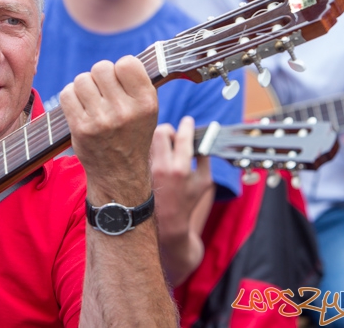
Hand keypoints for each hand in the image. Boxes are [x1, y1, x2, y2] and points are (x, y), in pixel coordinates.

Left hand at [59, 56, 157, 204]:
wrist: (119, 174)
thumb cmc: (132, 134)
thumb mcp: (147, 110)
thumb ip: (137, 83)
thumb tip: (122, 59)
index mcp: (146, 102)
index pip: (127, 62)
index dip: (120, 68)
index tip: (119, 80)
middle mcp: (125, 111)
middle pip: (101, 68)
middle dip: (99, 77)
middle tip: (103, 92)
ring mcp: (101, 120)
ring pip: (81, 79)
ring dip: (83, 87)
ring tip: (91, 101)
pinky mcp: (80, 128)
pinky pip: (67, 94)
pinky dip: (71, 97)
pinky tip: (80, 108)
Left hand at [151, 117, 212, 241]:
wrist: (166, 222)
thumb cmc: (188, 201)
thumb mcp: (204, 181)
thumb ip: (205, 158)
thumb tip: (203, 138)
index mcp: (180, 170)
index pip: (182, 137)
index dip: (186, 125)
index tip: (188, 120)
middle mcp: (160, 167)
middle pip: (160, 131)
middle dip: (169, 129)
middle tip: (174, 137)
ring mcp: (147, 169)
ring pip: (149, 139)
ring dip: (159, 140)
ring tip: (166, 149)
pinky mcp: (138, 170)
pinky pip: (143, 149)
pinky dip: (151, 149)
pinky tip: (156, 158)